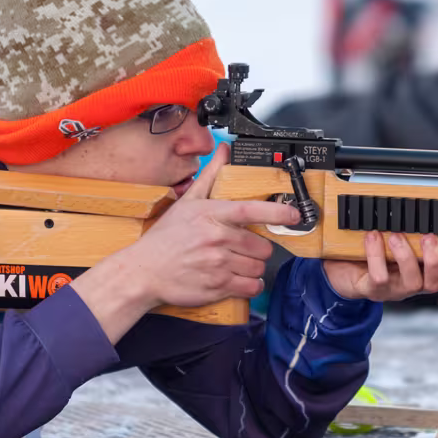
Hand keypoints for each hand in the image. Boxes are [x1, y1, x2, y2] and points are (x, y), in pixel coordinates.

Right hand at [69, 144, 297, 340]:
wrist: (143, 271)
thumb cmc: (166, 238)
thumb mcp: (187, 202)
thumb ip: (211, 175)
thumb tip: (224, 150)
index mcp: (211, 215)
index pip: (250, 210)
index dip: (277, 212)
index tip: (294, 215)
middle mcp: (216, 239)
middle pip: (261, 245)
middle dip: (258, 247)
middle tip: (244, 247)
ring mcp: (217, 264)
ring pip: (257, 267)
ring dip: (253, 266)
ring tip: (237, 262)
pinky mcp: (216, 287)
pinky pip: (250, 287)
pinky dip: (250, 285)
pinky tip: (240, 279)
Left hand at [322, 231, 437, 301]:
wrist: (341, 267)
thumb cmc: (372, 251)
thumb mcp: (396, 237)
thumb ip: (414, 228)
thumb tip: (430, 206)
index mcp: (423, 269)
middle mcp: (412, 281)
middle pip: (436, 282)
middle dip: (436, 259)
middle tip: (429, 237)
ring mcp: (394, 288)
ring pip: (411, 282)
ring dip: (406, 256)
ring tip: (396, 235)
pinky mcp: (373, 289)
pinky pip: (380, 278)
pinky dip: (376, 255)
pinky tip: (373, 238)